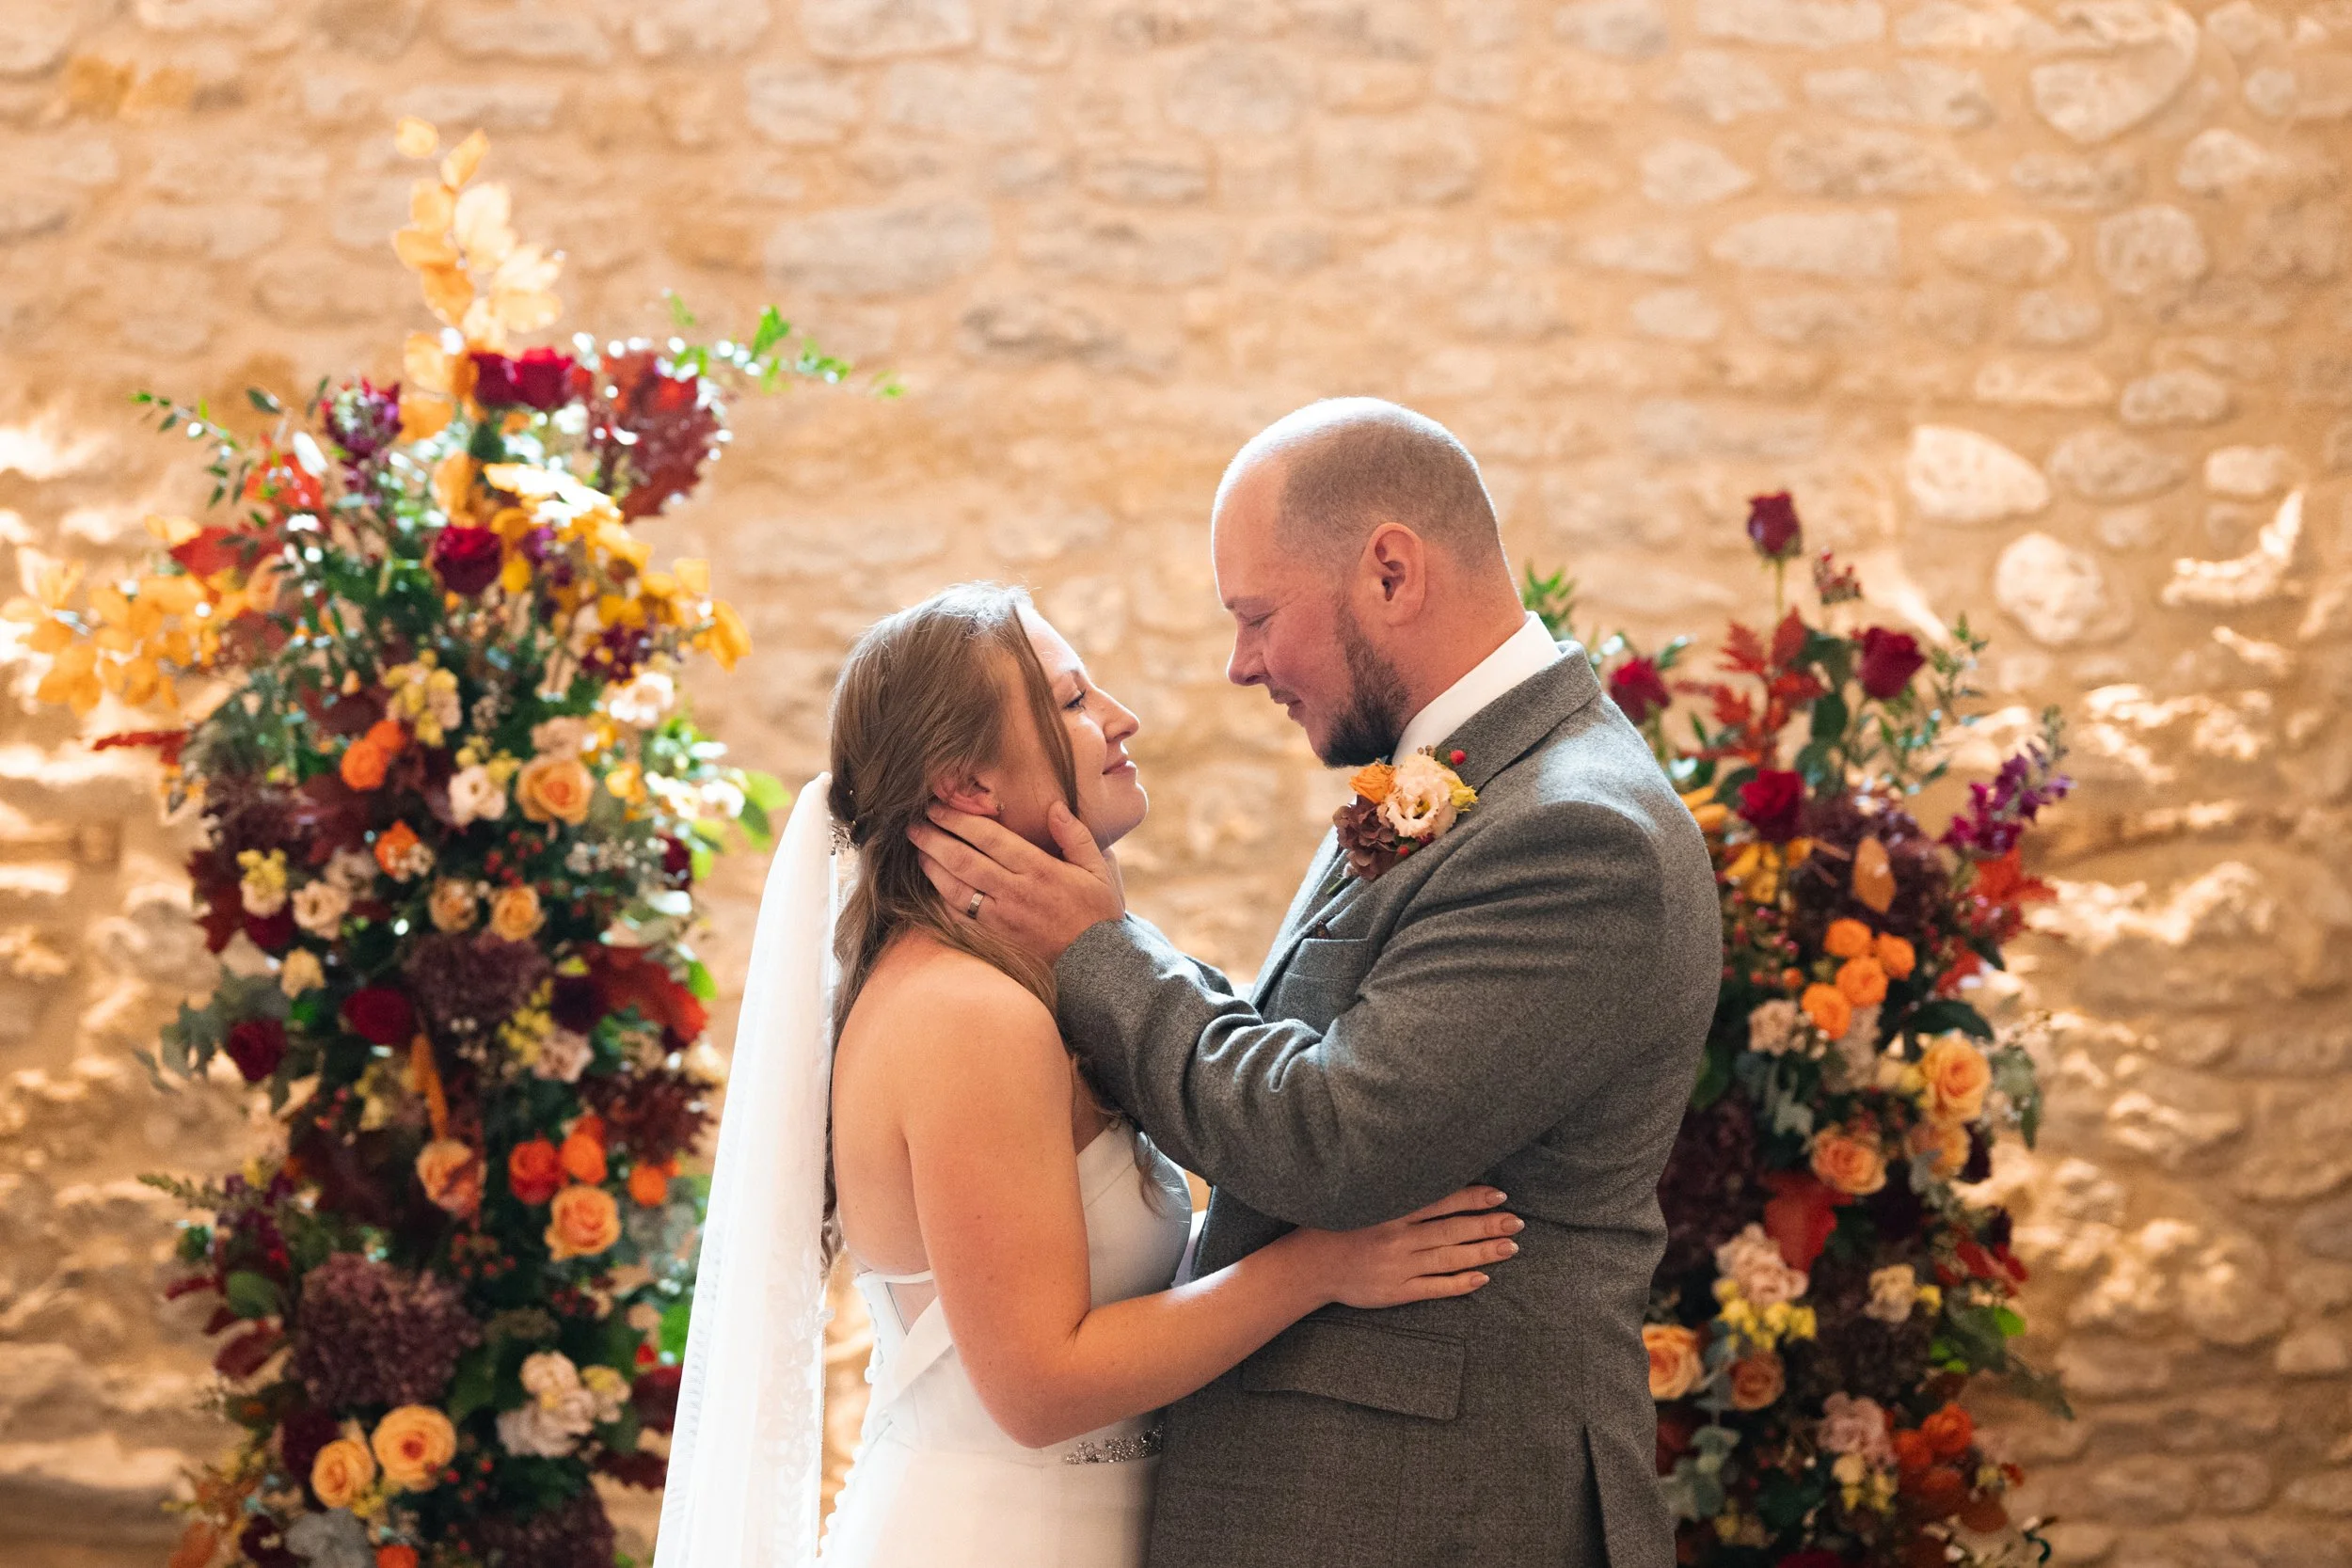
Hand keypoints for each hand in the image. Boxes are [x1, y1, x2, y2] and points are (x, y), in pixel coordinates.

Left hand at [909, 800, 1125, 966]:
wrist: (1096, 966)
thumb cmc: (1097, 914)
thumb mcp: (1097, 870)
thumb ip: (1075, 836)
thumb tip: (1053, 807)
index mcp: (1039, 869)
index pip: (989, 837)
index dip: (959, 819)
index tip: (938, 806)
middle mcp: (1015, 892)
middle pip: (963, 859)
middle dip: (934, 838)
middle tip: (913, 823)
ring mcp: (1001, 918)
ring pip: (955, 887)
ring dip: (931, 866)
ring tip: (917, 848)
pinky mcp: (994, 939)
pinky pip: (959, 917)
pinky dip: (940, 899)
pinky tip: (930, 885)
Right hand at [1284, 1186, 1520, 1309]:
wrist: (1309, 1266)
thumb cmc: (1336, 1226)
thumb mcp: (1363, 1200)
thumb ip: (1396, 1194)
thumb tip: (1434, 1180)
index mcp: (1392, 1211)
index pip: (1442, 1201)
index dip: (1473, 1198)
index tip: (1500, 1194)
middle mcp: (1398, 1238)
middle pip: (1453, 1230)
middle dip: (1488, 1225)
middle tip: (1517, 1222)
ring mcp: (1399, 1267)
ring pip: (1450, 1258)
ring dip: (1483, 1252)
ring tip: (1511, 1247)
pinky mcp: (1396, 1292)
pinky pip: (1434, 1288)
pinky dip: (1460, 1284)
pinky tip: (1483, 1279)